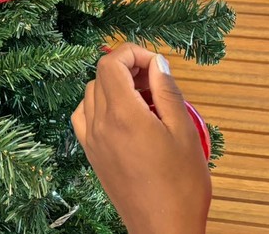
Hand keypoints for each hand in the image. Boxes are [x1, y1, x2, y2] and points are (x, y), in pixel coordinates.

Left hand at [71, 43, 210, 233]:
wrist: (163, 230)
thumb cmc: (181, 186)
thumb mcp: (184, 132)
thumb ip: (167, 91)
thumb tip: (157, 62)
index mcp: (123, 115)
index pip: (111, 63)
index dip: (132, 52)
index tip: (155, 62)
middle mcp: (99, 124)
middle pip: (101, 75)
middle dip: (127, 67)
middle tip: (155, 81)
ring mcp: (91, 139)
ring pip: (91, 93)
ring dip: (115, 86)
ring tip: (146, 100)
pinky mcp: (90, 153)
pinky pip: (84, 115)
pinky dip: (100, 105)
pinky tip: (123, 116)